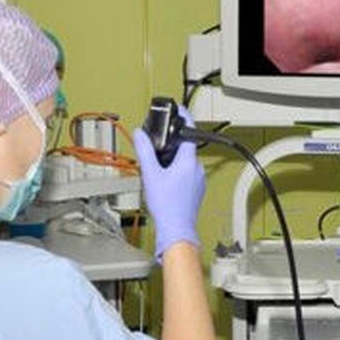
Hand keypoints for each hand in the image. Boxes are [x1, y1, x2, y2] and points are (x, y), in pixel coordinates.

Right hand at [132, 122, 204, 259]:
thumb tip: (140, 134)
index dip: (184, 118)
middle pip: (185, 148)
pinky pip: (188, 175)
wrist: (176, 228)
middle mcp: (197, 169)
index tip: (179, 111)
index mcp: (188, 161)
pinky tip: (167, 183)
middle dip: (172, 146)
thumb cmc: (166, 206)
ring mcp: (199, 180)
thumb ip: (145, 151)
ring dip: (174, 162)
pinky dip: (178, 174)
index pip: (190, 132)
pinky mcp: (197, 190)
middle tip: (158, 148)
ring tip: (159, 171)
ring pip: (186, 163)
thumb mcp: (150, 174)